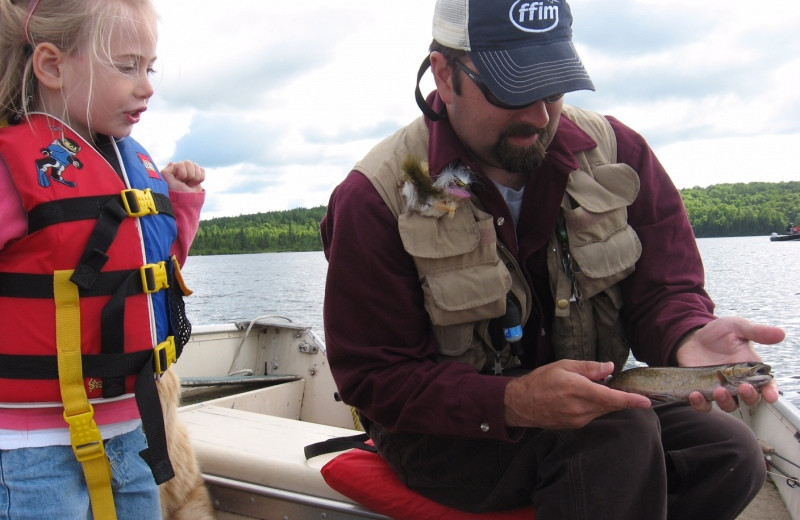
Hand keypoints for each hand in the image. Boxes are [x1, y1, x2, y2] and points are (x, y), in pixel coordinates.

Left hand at [161, 160, 204, 192]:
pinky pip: (202, 170)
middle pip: (189, 163)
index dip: (182, 174)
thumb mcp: (168, 183)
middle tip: (185, 183)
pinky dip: (200, 178)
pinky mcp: (197, 174)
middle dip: (189, 175)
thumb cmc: (177, 193)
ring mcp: (189, 171)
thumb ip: (165, 172)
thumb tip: (171, 163)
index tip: (179, 181)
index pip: (181, 164)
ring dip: (195, 177)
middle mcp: (180, 168)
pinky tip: (195, 183)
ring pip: (196, 166)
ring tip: (190, 184)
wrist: (189, 202)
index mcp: (172, 169)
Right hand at [503, 360, 651, 429]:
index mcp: (577, 389)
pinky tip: (584, 398)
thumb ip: (589, 368)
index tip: (646, 402)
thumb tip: (610, 368)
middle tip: (617, 385)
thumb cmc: (540, 380)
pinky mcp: (575, 425)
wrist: (521, 403)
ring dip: (605, 401)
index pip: (610, 397)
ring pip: (602, 411)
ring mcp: (577, 419)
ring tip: (591, 389)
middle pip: (609, 405)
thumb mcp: (563, 366)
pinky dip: (595, 407)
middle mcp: (579, 407)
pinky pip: (592, 415)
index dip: (630, 400)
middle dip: (618, 397)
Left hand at [675, 316, 784, 411]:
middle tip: (743, 387)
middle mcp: (737, 383)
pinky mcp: (701, 391)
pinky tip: (695, 395)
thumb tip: (780, 333)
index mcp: (751, 370)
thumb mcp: (737, 327)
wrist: (693, 337)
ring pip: (728, 405)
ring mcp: (719, 389)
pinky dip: (700, 404)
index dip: (770, 392)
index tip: (770, 396)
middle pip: (749, 399)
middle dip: (749, 397)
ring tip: (719, 391)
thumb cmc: (719, 333)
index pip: (766, 385)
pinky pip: (703, 405)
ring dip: (725, 402)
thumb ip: (756, 332)